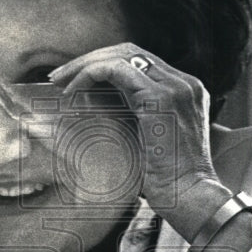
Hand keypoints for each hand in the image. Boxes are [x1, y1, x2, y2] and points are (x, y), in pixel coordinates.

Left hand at [48, 43, 232, 241]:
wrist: (192, 199)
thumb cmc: (169, 183)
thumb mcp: (151, 141)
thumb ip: (135, 118)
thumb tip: (97, 105)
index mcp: (186, 92)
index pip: (141, 62)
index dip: (105, 64)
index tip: (76, 81)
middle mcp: (184, 83)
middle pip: (130, 52)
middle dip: (91, 59)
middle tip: (60, 76)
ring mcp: (175, 87)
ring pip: (121, 56)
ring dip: (85, 65)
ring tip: (60, 82)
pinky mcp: (160, 98)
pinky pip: (114, 70)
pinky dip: (89, 75)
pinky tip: (72, 94)